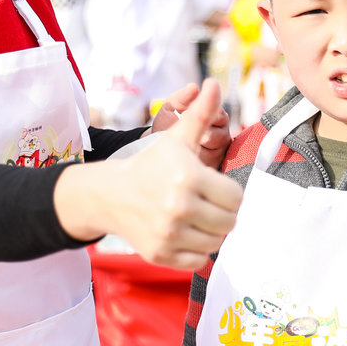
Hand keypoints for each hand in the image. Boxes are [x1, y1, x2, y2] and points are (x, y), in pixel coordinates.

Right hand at [58, 79, 241, 269]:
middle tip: (206, 204)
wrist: (110, 195)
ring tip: (195, 218)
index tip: (213, 188)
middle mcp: (179, 208)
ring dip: (210, 233)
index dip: (228, 192)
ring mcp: (169, 234)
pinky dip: (196, 251)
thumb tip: (214, 84)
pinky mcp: (161, 254)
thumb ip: (200, 114)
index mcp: (188, 178)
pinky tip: (184, 234)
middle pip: (229, 223)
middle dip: (222, 213)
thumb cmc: (150, 165)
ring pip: (216, 243)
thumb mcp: (175, 138)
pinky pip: (199, 261)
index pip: (236, 197)